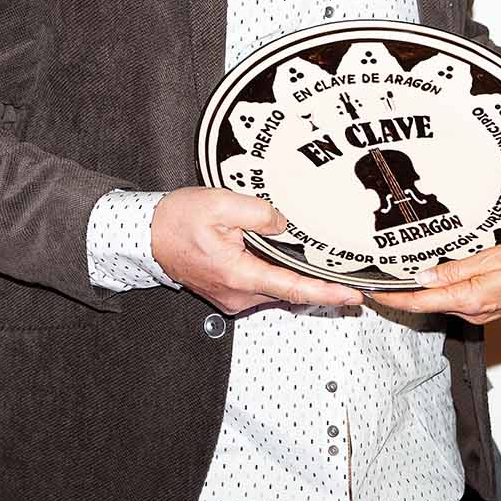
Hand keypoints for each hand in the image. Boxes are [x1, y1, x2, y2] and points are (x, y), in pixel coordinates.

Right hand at [150, 187, 362, 314]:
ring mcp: (231, 297)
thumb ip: (260, 213)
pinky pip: (259, 285)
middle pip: (288, 288)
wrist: (147, 235)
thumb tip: (284, 224)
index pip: (294, 288)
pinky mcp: (227, 293)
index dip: (327, 293)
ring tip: (305, 255)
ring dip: (290, 273)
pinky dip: (273, 273)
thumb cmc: (178, 220)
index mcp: (239, 274)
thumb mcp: (221, 203)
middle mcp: (237, 293)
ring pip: (274, 287)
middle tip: (341, 268)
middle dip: (314, 280)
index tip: (352, 296)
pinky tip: (276, 256)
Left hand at [370, 238, 500, 323]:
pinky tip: (437, 280)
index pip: (421, 301)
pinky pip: (459, 301)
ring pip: (444, 302)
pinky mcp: (490, 308)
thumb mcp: (494, 258)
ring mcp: (483, 312)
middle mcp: (474, 311)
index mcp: (471, 299)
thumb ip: (456, 270)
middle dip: (403, 294)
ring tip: (401, 278)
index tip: (371, 293)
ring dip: (422, 293)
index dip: (393, 298)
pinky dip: (442, 292)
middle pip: (428, 304)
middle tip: (378, 281)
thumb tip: (424, 277)